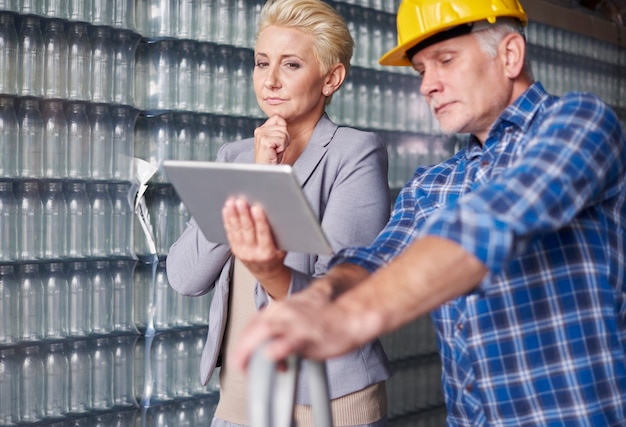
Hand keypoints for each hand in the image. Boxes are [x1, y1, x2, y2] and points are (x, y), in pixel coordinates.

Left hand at [222, 196, 287, 290]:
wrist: (266, 273)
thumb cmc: (277, 256)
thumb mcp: (283, 248)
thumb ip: (279, 234)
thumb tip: (276, 212)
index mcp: (268, 253)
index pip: (263, 234)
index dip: (259, 220)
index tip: (257, 208)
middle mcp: (253, 253)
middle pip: (247, 230)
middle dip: (243, 214)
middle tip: (241, 201)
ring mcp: (242, 252)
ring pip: (237, 231)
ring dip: (233, 215)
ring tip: (231, 203)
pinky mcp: (235, 250)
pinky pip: (230, 233)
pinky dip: (228, 221)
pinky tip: (227, 211)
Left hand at [229, 284, 356, 371]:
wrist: (349, 315)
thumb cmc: (327, 319)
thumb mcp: (297, 319)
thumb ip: (281, 331)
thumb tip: (270, 351)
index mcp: (280, 308)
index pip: (253, 324)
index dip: (244, 342)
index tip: (242, 356)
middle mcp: (283, 312)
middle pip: (254, 329)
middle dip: (242, 348)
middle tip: (239, 365)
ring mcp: (294, 323)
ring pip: (264, 332)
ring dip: (251, 351)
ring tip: (246, 367)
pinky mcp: (306, 335)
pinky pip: (288, 342)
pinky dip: (276, 350)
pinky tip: (270, 357)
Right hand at [253, 115, 289, 163]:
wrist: (265, 170)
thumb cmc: (271, 159)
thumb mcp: (276, 141)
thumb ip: (279, 130)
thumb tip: (285, 123)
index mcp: (261, 129)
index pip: (278, 118)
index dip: (283, 130)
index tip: (278, 142)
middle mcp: (259, 130)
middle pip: (283, 127)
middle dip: (285, 140)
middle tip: (276, 149)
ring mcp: (261, 135)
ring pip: (284, 133)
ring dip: (283, 145)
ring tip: (275, 151)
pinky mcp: (264, 140)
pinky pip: (282, 139)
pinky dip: (282, 148)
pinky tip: (275, 153)